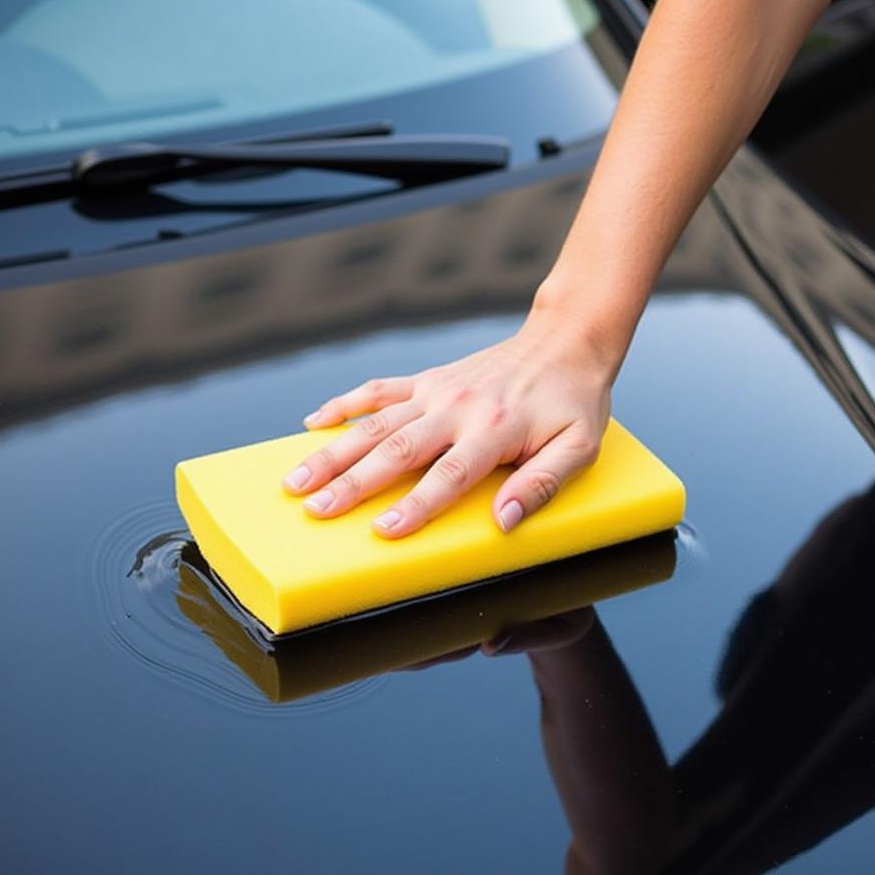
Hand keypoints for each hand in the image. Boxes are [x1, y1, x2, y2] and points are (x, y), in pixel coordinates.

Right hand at [282, 307, 616, 536]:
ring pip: (375, 423)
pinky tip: (311, 423)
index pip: (447, 476)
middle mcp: (458, 408)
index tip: (382, 532)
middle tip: (314, 510)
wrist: (564, 341)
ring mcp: (437, 390)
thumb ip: (543, 484)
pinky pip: (378, 390)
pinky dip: (343, 404)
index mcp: (495, 431)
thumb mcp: (578, 446)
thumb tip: (504, 522)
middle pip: (396, 450)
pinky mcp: (428, 379)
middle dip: (351, 483)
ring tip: (296, 479)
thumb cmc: (574, 402)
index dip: (415, 506)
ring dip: (333, 451)